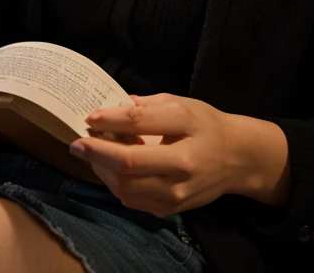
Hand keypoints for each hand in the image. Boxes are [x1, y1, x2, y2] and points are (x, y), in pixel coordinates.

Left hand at [69, 93, 238, 216]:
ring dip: (101, 170)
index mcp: (187, 129)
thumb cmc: (206, 125)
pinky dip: (114, 184)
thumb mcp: (182, 104)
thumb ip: (148, 106)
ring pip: (125, 187)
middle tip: (76, 143)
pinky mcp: (171, 209)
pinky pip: (132, 200)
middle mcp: (183, 166)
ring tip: (91, 154)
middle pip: (127, 163)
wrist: (237, 158)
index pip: (140, 123)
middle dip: (95, 152)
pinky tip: (109, 169)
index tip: (89, 117)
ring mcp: (177, 193)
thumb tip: (114, 108)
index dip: (110, 119)